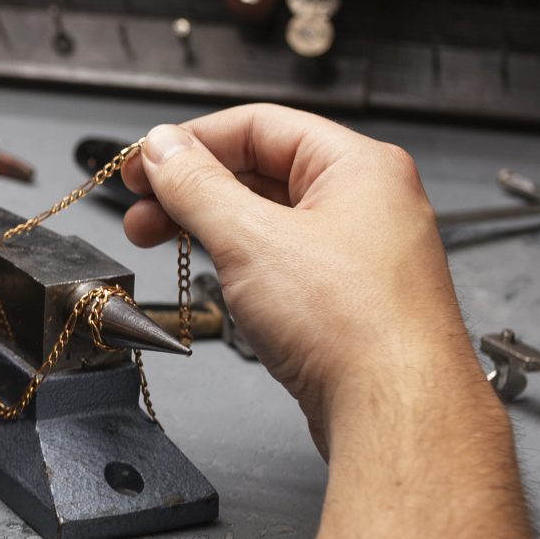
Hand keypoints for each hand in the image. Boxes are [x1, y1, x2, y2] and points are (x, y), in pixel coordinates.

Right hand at [118, 105, 483, 453]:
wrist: (396, 412)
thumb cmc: (356, 327)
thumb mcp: (250, 239)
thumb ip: (196, 185)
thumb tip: (163, 149)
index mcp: (360, 166)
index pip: (259, 126)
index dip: (192, 142)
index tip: (145, 164)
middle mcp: (370, 203)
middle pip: (263, 171)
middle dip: (193, 190)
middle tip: (143, 210)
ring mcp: (364, 254)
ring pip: (272, 220)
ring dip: (212, 227)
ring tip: (165, 244)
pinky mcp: (353, 299)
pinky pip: (287, 261)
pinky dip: (244, 262)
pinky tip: (218, 278)